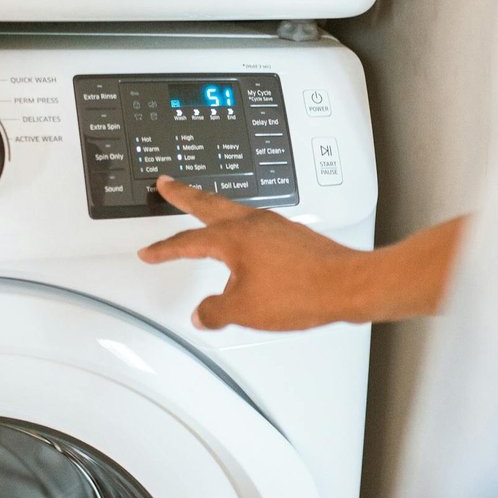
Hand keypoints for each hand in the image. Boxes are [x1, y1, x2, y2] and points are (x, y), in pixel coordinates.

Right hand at [137, 176, 370, 330]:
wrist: (348, 285)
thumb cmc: (302, 291)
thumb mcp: (245, 310)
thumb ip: (216, 311)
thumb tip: (203, 313)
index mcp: (234, 237)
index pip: (188, 242)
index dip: (165, 249)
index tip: (149, 252)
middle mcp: (253, 223)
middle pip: (209, 204)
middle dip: (184, 195)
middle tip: (168, 184)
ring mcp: (275, 225)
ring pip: (234, 210)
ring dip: (213, 209)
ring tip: (202, 210)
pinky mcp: (293, 235)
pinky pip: (256, 226)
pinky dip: (239, 227)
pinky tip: (244, 244)